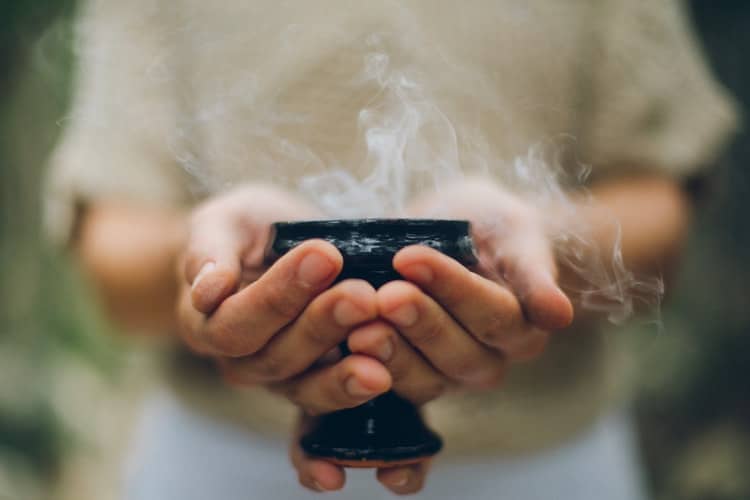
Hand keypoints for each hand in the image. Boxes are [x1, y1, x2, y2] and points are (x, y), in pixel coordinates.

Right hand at [176, 184, 391, 411]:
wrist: (274, 246)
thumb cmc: (243, 230)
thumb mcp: (222, 222)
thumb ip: (208, 252)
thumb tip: (208, 290)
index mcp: (204, 324)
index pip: (234, 323)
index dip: (278, 295)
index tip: (324, 255)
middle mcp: (239, 361)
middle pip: (275, 356)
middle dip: (322, 324)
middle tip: (362, 294)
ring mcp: (278, 378)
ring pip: (306, 384)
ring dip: (345, 365)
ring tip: (381, 337)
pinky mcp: (316, 381)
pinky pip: (333, 393)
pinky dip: (358, 384)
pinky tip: (387, 370)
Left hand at [355, 178, 573, 393]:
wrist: (461, 235)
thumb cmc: (491, 227)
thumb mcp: (514, 232)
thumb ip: (532, 272)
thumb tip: (558, 315)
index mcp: (523, 328)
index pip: (492, 314)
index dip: (452, 288)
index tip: (410, 256)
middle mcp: (489, 360)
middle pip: (458, 352)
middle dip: (418, 322)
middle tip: (384, 295)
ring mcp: (449, 375)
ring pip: (425, 378)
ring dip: (391, 353)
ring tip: (357, 328)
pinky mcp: (413, 379)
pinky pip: (394, 387)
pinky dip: (367, 370)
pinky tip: (342, 347)